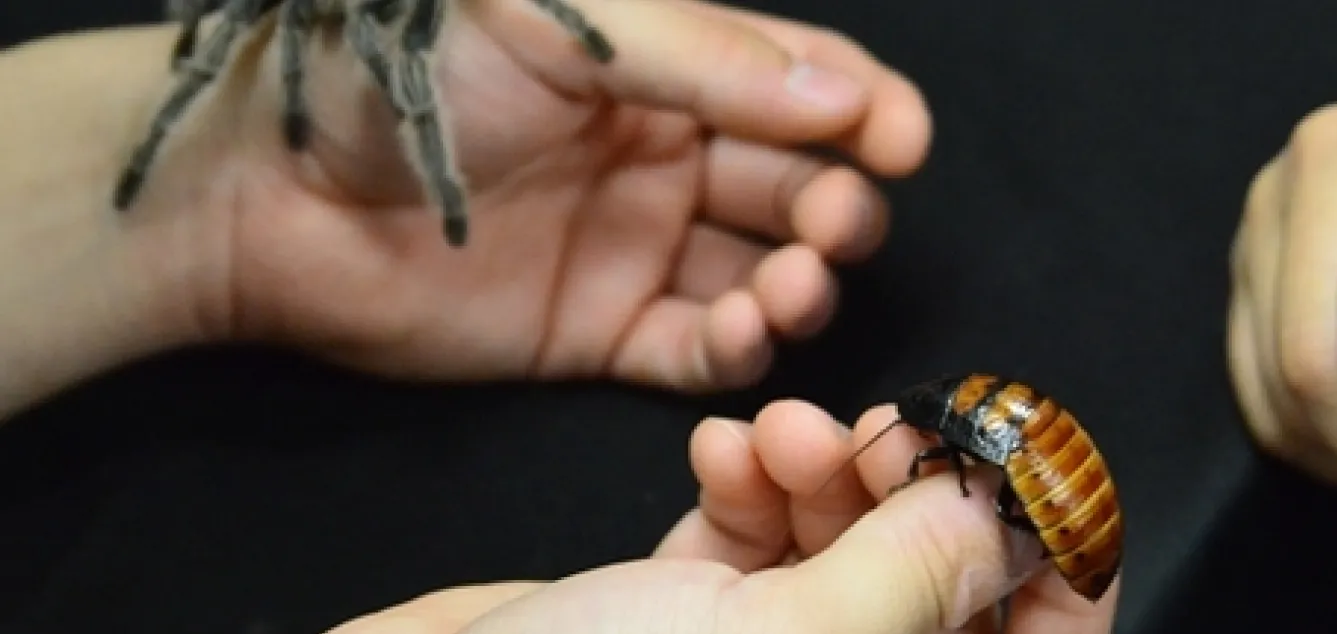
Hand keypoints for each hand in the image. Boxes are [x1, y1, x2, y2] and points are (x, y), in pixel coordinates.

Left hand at [123, 0, 929, 392]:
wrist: (272, 185)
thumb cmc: (404, 67)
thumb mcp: (568, 24)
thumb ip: (710, 61)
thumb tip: (843, 98)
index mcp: (669, 63)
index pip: (803, 80)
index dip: (866, 110)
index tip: (901, 141)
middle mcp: (668, 153)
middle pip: (800, 182)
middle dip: (838, 205)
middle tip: (834, 225)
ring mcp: (639, 245)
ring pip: (764, 272)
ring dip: (801, 283)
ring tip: (792, 286)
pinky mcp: (601, 330)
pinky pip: (698, 348)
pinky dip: (738, 349)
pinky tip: (743, 334)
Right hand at [324, 400, 1119, 633]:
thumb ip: (920, 577)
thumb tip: (1017, 519)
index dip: (1062, 568)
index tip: (1041, 476)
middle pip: (945, 590)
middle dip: (921, 497)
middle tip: (885, 436)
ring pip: (852, 553)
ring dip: (830, 474)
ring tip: (783, 434)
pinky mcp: (685, 624)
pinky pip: (761, 543)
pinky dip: (754, 484)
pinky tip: (721, 449)